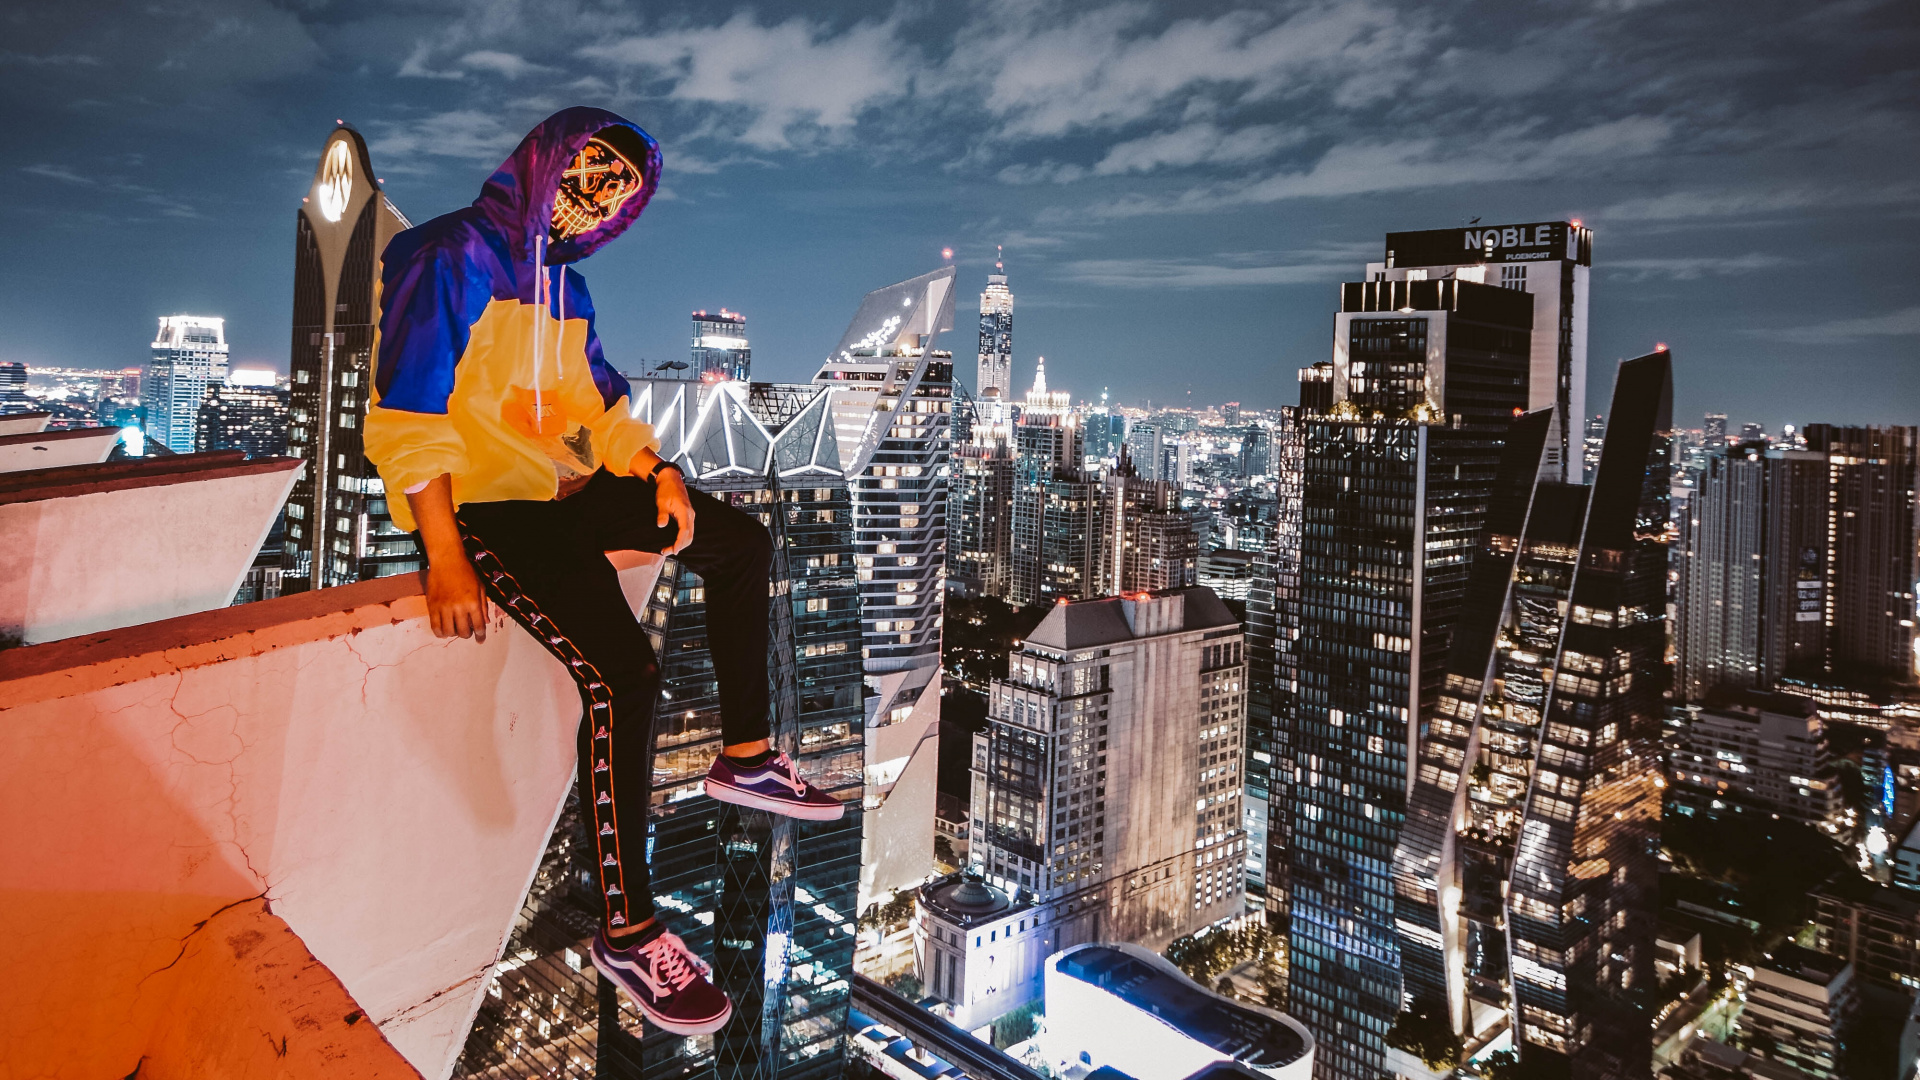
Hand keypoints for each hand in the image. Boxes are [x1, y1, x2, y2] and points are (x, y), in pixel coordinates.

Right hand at [405, 474, 489, 641]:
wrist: (447, 561)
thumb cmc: (466, 572)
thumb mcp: (480, 587)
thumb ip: (483, 605)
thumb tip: (485, 622)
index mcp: (473, 603)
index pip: (478, 626)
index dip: (480, 636)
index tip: (480, 640)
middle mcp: (459, 607)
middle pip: (463, 632)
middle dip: (467, 634)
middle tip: (467, 629)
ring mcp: (444, 608)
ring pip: (449, 632)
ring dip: (454, 633)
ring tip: (455, 627)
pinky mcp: (432, 606)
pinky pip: (435, 627)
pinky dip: (440, 632)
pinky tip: (444, 630)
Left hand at [655, 467, 695, 553]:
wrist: (670, 479)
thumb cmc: (667, 489)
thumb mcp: (662, 502)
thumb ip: (662, 515)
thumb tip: (661, 525)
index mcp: (685, 512)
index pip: (684, 532)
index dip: (679, 543)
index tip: (673, 550)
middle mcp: (690, 515)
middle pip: (689, 536)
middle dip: (679, 546)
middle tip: (666, 551)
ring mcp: (690, 515)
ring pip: (690, 534)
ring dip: (681, 543)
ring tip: (669, 548)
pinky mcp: (688, 515)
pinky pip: (688, 530)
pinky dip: (682, 538)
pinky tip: (675, 541)